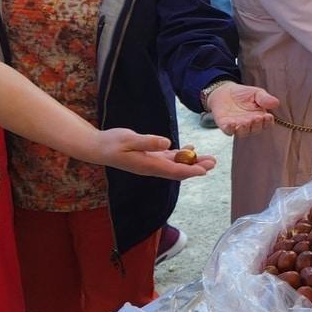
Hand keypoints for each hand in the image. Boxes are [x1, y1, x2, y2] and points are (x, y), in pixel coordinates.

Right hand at [87, 127, 216, 179]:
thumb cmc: (112, 143)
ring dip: (192, 161)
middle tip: (213, 162)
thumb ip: (148, 141)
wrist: (98, 147)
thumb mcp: (128, 139)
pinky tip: (191, 148)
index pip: (174, 171)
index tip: (204, 170)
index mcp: (148, 165)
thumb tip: (167, 143)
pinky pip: (169, 158)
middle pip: (179, 170)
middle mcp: (152, 167)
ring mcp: (152, 162)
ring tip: (208, 158)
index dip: (190, 171)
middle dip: (197, 167)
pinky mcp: (150, 156)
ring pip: (176, 164)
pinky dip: (181, 154)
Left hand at [207, 82, 279, 135]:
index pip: (266, 123)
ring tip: (245, 122)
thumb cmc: (243, 94)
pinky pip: (228, 131)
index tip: (268, 116)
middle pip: (255, 129)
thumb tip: (276, 103)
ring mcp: (238, 126)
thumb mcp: (256, 93)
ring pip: (243, 132)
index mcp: (260, 117)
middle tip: (257, 117)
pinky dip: (230, 129)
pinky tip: (232, 124)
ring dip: (244, 129)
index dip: (268, 122)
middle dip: (257, 125)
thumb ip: (265, 98)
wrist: (224, 92)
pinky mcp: (226, 126)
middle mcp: (250, 125)